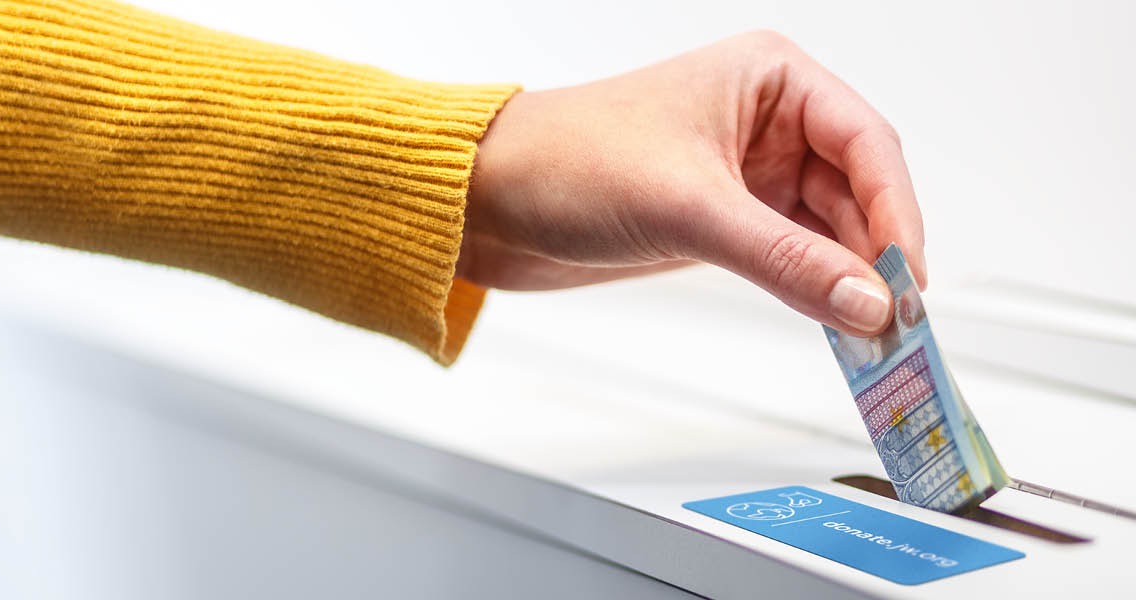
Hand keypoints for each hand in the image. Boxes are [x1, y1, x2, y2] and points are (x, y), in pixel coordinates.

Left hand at [459, 31, 925, 335]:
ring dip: (847, 279)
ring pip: (826, 227)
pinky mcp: (723, 218)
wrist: (488, 199)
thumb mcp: (687, 207)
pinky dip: (812, 288)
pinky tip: (831, 319)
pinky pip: (790, 253)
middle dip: (876, 256)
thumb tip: (865, 300)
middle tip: (896, 321)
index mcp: (768, 79)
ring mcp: (746, 173)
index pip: (867, 144)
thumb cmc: (563, 159)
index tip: (905, 279)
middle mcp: (765, 120)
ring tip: (871, 332)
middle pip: (856, 190)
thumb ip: (785, 259)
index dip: (896, 215)